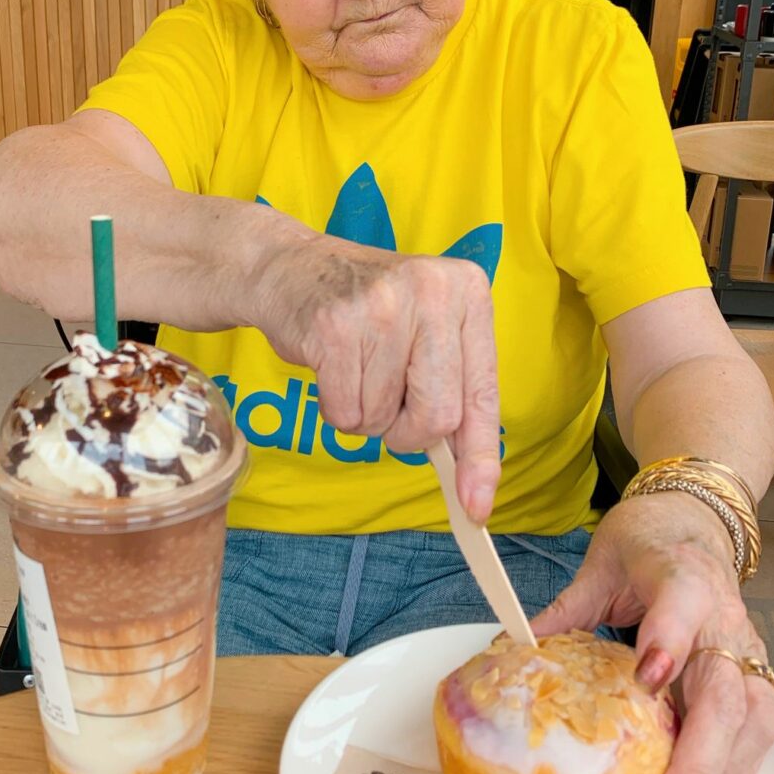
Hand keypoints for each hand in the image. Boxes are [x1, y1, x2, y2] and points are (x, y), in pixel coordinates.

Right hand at [252, 235, 500, 519]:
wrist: (291, 267)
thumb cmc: (368, 312)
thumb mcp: (425, 332)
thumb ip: (453, 393)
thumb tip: (473, 487)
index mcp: (468, 293)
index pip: (482, 393)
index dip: (480, 456)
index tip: (477, 505)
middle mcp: (433, 292)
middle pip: (438, 416)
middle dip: (407, 432)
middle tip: (388, 405)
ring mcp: (382, 307)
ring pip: (384, 418)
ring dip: (365, 413)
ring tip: (355, 367)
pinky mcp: (334, 326)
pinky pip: (345, 413)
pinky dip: (336, 408)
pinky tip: (331, 367)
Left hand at [532, 493, 773, 773]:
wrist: (697, 524)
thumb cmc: (648, 544)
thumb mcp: (599, 565)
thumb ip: (565, 610)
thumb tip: (511, 649)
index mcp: (683, 578)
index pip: (683, 605)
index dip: (669, 640)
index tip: (648, 679)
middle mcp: (724, 621)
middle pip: (726, 694)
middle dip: (698, 761)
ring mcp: (747, 654)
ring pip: (752, 725)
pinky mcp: (754, 680)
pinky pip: (755, 736)